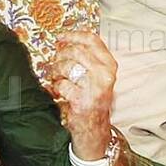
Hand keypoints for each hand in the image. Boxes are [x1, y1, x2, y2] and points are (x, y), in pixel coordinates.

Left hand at [46, 31, 118, 152]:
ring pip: (67, 66)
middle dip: (61, 55)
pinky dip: (56, 87)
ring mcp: (94, 88)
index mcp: (110, 65)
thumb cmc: (93, 100)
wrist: (94, 130)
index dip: (74, 36)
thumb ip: (88, 58)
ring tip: (57, 78)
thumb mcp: (98, 76)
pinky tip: (59, 91)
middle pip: (76, 51)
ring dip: (56, 71)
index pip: (92, 40)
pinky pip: (61, 84)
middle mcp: (105, 75)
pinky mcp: (82, 100)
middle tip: (56, 63)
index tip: (61, 37)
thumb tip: (66, 40)